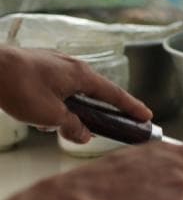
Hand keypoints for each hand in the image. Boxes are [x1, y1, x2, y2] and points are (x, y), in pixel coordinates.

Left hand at [0, 45, 151, 142]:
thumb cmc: (19, 86)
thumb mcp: (51, 116)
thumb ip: (72, 127)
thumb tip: (83, 135)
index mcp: (81, 75)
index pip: (115, 95)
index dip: (132, 108)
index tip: (146, 116)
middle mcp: (71, 66)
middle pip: (96, 92)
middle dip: (102, 111)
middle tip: (112, 125)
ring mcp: (54, 64)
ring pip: (73, 91)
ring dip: (74, 109)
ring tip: (62, 127)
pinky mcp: (38, 66)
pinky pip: (57, 87)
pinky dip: (58, 102)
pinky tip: (44, 116)